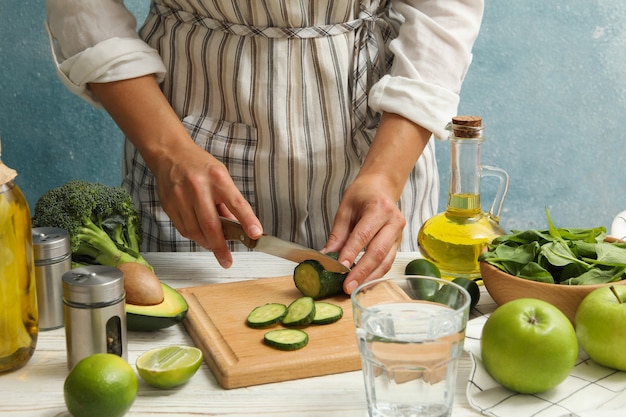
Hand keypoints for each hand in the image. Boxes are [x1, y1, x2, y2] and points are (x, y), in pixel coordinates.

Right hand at [88, 76, 262, 267]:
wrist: (170, 154)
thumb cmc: (200, 166)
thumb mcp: (222, 176)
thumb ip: (229, 201)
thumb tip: (237, 228)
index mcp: (218, 178)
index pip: (236, 203)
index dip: (247, 220)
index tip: (256, 234)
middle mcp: (198, 188)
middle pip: (211, 225)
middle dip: (220, 247)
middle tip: (227, 261)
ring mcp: (181, 197)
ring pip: (195, 231)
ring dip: (207, 243)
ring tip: (215, 246)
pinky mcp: (169, 205)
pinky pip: (184, 229)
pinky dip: (195, 236)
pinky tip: (200, 235)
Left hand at [323, 173, 405, 293]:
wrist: (382, 187)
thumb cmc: (362, 195)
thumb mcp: (345, 209)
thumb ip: (337, 234)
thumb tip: (326, 256)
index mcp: (379, 208)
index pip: (363, 235)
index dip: (351, 252)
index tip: (339, 267)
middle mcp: (394, 221)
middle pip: (377, 252)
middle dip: (361, 271)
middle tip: (347, 286)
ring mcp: (399, 234)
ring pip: (386, 261)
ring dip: (369, 277)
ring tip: (354, 288)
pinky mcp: (398, 243)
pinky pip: (388, 262)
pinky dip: (375, 274)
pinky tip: (364, 282)